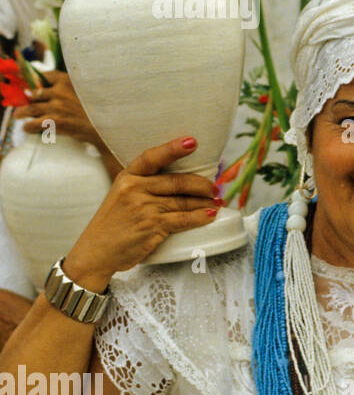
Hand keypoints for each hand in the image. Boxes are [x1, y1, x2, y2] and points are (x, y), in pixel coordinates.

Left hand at [13, 70, 122, 176]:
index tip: (34, 83)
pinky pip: (34, 124)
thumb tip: (65, 90)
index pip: (48, 75)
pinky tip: (28, 128)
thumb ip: (77, 88)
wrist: (109, 127)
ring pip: (31, 108)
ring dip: (23, 112)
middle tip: (27, 101)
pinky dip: (29, 126)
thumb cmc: (102, 110)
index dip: (39, 79)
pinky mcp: (56, 121)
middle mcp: (61, 92)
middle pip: (35, 92)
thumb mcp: (92, 92)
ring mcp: (57, 106)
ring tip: (20, 115)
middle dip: (30, 97)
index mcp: (70, 81)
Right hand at [61, 137, 219, 290]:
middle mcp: (134, 189)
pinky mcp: (152, 226)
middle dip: (201, 184)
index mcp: (127, 177)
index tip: (192, 142)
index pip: (151, 158)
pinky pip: (183, 219)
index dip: (173, 149)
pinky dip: (200, 216)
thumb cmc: (114, 224)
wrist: (96, 252)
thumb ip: (145, 186)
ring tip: (217, 202)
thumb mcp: (122, 196)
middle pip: (177, 181)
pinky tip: (211, 214)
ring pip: (184, 201)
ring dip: (205, 202)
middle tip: (214, 188)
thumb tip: (183, 181)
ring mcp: (143, 208)